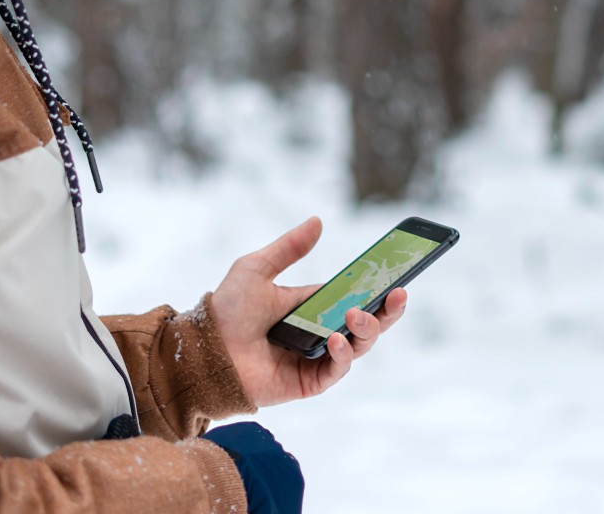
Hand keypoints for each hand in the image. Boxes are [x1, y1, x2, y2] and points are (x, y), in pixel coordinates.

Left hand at [211, 216, 407, 408]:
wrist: (205, 350)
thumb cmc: (228, 310)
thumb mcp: (257, 268)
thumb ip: (289, 247)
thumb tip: (318, 221)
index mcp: (312, 307)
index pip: (354, 297)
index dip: (377, 288)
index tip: (397, 275)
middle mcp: (319, 333)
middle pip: (366, 324)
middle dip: (387, 311)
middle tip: (398, 294)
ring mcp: (315, 359)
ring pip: (358, 347)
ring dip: (367, 330)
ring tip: (358, 315)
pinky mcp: (308, 382)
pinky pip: (336, 371)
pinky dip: (343, 355)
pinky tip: (336, 340)